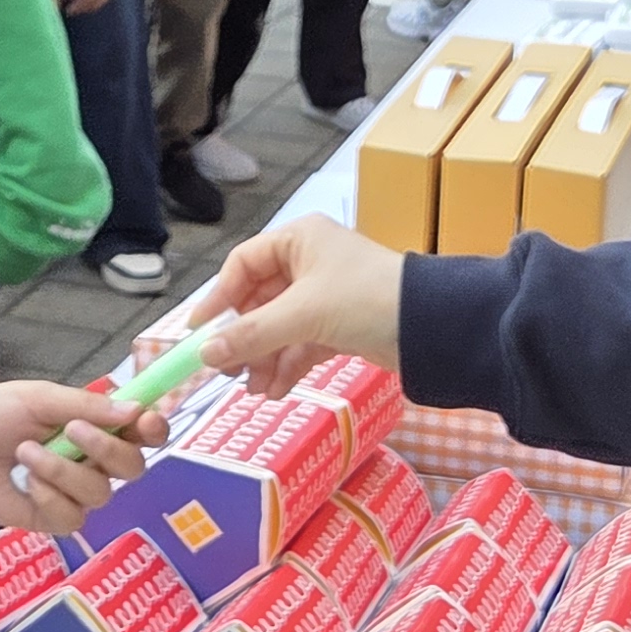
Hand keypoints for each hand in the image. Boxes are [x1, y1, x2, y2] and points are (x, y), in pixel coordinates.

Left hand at [0, 382, 169, 535]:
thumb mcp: (40, 398)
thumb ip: (88, 405)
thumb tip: (135, 411)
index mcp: (99, 426)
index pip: (145, 433)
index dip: (154, 429)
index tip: (145, 422)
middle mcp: (96, 461)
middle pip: (133, 467)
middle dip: (106, 449)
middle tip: (72, 431)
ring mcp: (77, 493)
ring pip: (100, 493)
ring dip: (62, 470)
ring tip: (25, 451)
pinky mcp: (55, 519)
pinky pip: (73, 518)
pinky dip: (49, 498)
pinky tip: (26, 483)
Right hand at [193, 217, 403, 395]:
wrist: (431, 326)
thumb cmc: (365, 299)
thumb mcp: (302, 314)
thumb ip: (251, 335)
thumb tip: (205, 354)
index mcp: (298, 239)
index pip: (243, 265)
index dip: (218, 298)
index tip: (199, 332)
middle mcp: (309, 262)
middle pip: (259, 301)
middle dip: (244, 339)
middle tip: (227, 371)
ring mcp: (325, 295)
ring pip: (279, 327)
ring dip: (264, 359)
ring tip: (254, 391)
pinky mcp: (339, 324)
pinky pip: (300, 344)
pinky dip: (287, 367)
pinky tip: (275, 392)